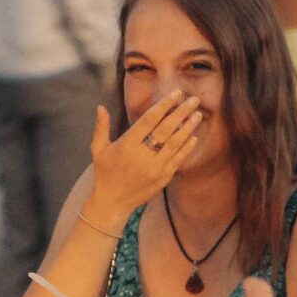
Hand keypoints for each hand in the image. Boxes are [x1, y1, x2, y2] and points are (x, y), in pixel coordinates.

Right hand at [86, 93, 207, 216]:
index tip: (176, 93)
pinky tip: (194, 137)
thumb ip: (101, 128)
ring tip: (197, 114)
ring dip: (188, 128)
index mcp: (127, 145)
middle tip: (194, 99)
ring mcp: (154, 168)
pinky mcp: (162, 178)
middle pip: (166, 129)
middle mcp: (142, 156)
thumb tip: (100, 107)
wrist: (112, 203)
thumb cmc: (104, 173)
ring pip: (175, 144)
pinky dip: (187, 148)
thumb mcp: (98, 150)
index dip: (164, 105)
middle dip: (181, 112)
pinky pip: (178, 160)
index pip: (149, 120)